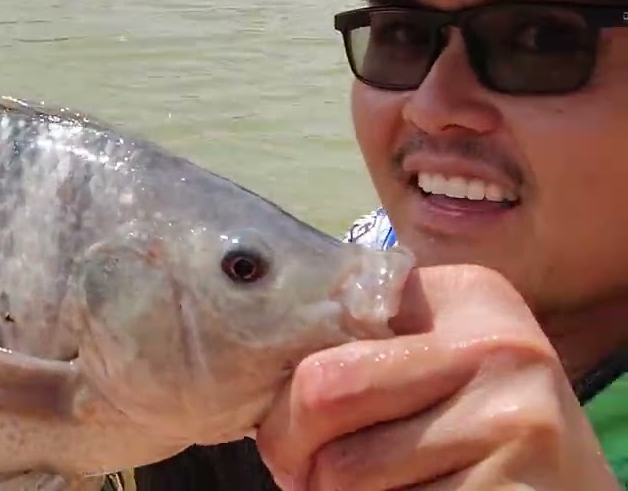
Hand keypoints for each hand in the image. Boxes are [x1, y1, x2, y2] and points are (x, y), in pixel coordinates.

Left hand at [255, 265, 618, 489]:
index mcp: (465, 296)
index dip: (286, 382)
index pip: (324, 324)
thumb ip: (364, 347)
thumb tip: (253, 362)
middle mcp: (496, 345)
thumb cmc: (474, 430)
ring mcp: (512, 419)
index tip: (291, 414)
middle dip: (289, 445)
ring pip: (344, 471)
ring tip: (370, 489)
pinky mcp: (513, 489)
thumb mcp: (432, 366)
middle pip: (321, 391)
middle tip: (297, 470)